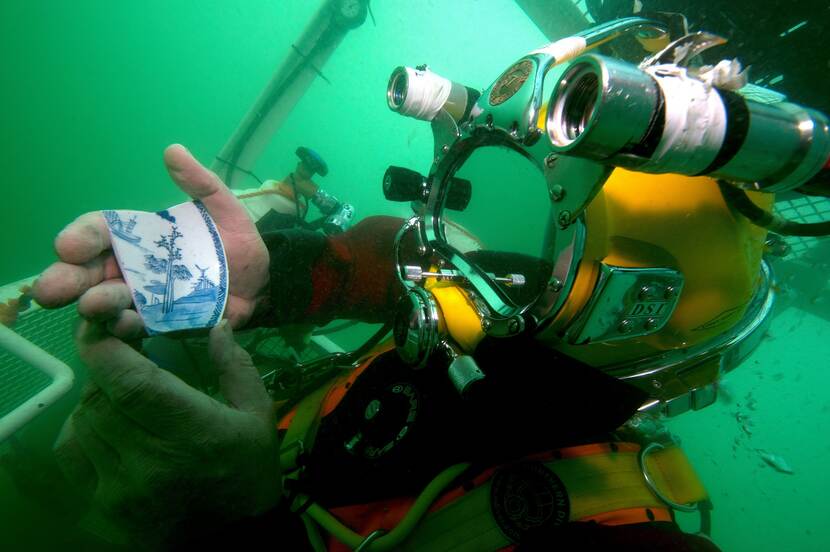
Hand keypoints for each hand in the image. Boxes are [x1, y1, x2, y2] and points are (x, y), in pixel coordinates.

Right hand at [32, 144, 269, 335]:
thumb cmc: (236, 242)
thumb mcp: (223, 207)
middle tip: (52, 288)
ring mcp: (144, 298)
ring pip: (108, 302)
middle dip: (68, 278)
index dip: (83, 237)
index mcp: (140, 236)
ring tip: (92, 304)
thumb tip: (173, 150)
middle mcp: (133, 268)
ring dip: (96, 304)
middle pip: (90, 272)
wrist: (264, 281)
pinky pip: (137, 328)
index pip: (101, 232)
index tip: (69, 245)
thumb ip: (200, 183)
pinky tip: (124, 323)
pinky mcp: (161, 323)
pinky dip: (127, 327)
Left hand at [55, 320, 280, 543]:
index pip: (130, 381)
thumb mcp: (257, 414)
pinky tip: (106, 428)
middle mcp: (150, 459)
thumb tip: (217, 325)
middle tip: (126, 362)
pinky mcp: (103, 506)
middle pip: (99, 396)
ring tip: (123, 398)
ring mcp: (120, 486)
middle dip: (107, 370)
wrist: (233, 540)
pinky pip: (72, 453)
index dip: (106, 347)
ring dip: (96, 399)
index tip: (104, 326)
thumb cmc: (249, 471)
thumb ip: (235, 367)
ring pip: (82, 421)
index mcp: (192, 430)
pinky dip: (81, 430)